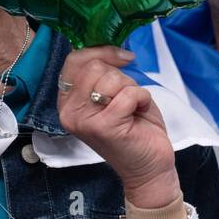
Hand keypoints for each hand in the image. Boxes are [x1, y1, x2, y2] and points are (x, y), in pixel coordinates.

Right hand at [56, 47, 180, 207]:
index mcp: (68, 102)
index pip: (73, 61)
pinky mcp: (103, 126)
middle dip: (121, 77)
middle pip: (94, 67)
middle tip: (128, 100)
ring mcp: (84, 120)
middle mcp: (69, 111)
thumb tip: (113, 50)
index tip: (124, 57)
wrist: (149, 168)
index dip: (101, 52)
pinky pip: (129, 93)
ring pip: (111, 79)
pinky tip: (139, 115)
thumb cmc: (136, 130)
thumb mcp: (116, 97)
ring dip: (132, 89)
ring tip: (132, 110)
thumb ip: (105, 77)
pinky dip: (142, 99)